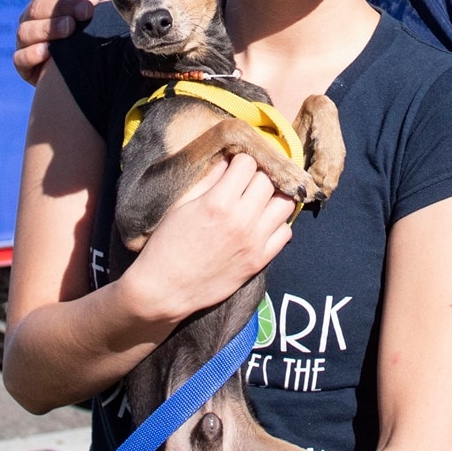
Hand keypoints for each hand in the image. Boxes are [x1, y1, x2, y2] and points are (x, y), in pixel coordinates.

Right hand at [13, 0, 107, 84]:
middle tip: (86, 13)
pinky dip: (32, 54)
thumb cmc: (102, 28)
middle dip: (63, 8)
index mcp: (50, 0)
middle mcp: (34, 18)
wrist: (102, 69)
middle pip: (37, 7)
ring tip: (70, 29)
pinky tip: (49, 52)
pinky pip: (20, 58)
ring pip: (25, 30)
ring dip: (48, 29)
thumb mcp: (105, 3)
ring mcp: (26, 42)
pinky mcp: (24, 66)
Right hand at [121, 154, 296, 321]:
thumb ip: (209, 180)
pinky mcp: (260, 261)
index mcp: (218, 202)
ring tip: (260, 201)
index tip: (235, 166)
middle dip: (258, 176)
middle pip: (269, 180)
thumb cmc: (167, 245)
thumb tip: (228, 161)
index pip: (248, 163)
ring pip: (285, 204)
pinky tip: (262, 224)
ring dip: (274, 197)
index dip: (240, 161)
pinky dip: (277, 224)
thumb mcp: (182, 205)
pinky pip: (285, 232)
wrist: (166, 289)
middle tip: (247, 182)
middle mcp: (241, 220)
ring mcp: (254, 242)